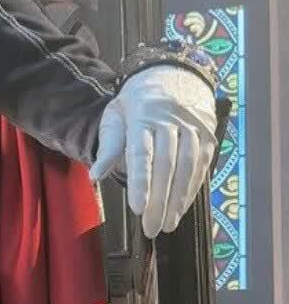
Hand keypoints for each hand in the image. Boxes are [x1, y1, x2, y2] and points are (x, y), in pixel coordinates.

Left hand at [88, 64, 217, 238]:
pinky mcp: (207, 135)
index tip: (138, 209)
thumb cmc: (136, 104)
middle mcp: (171, 122)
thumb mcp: (116, 117)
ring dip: (178, 200)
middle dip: (159, 201)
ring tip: (168, 224)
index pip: (143, 155)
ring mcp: (193, 128)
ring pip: (187, 168)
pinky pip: (201, 165)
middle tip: (151, 228)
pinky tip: (182, 207)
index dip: (141, 183)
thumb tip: (95, 177)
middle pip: (166, 166)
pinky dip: (192, 189)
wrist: (171, 75)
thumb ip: (108, 148)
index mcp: (144, 117)